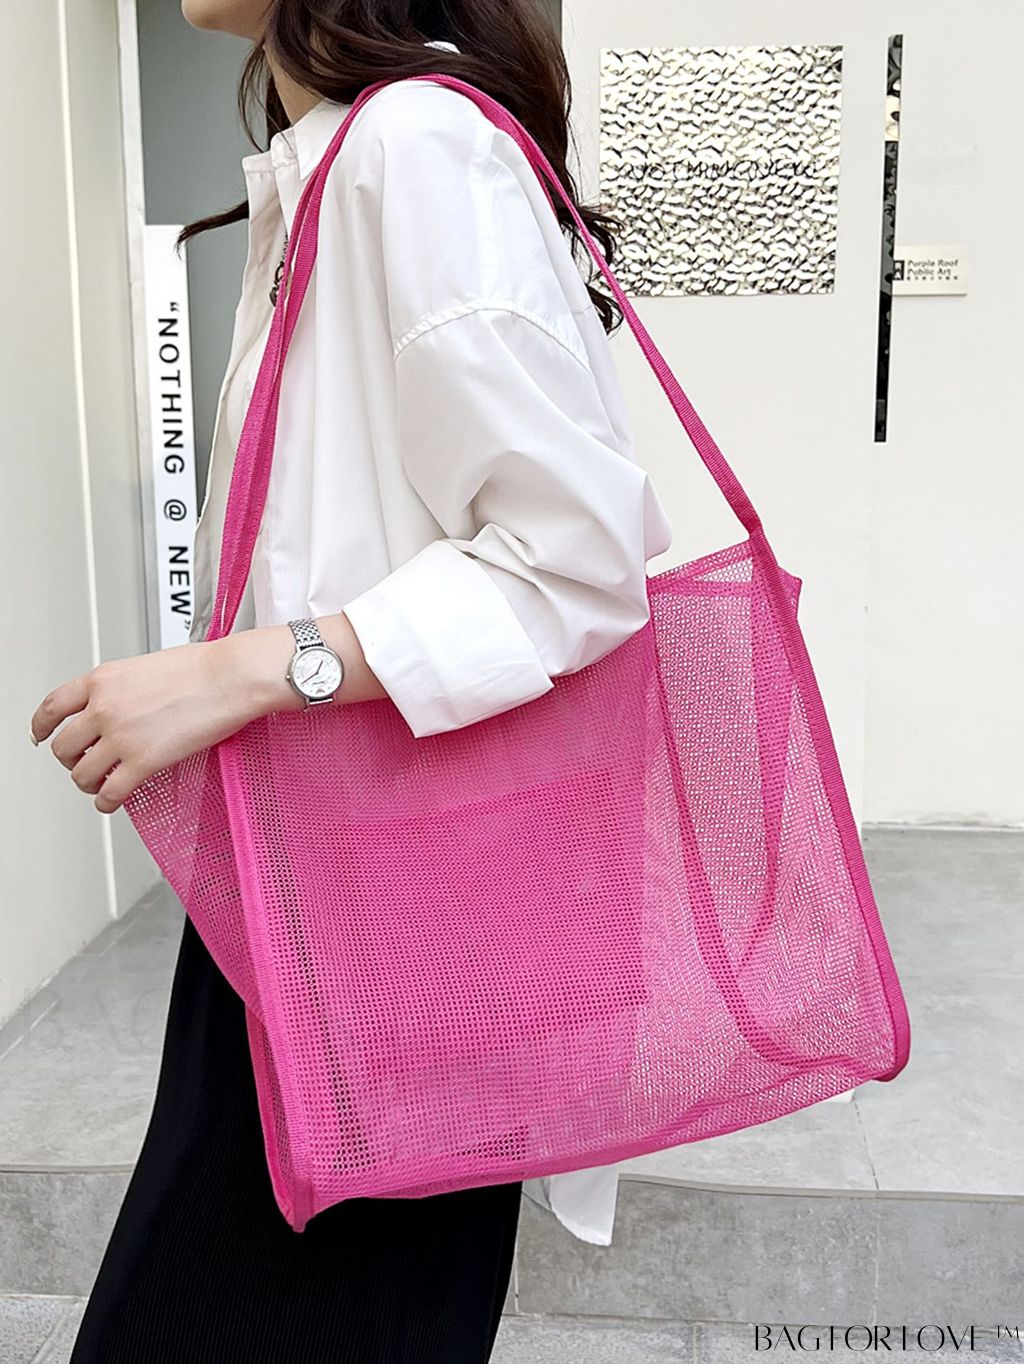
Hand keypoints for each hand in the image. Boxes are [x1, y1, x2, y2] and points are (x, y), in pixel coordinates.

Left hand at [28, 635, 294, 814]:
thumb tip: (119, 707)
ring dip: (88, 783)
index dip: (41, 726)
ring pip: (81, 774)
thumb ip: (122, 688)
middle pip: (63, 746)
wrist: (230, 678)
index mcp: (102, 680)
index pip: (52, 707)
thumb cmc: (203, 668)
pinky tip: (114, 801)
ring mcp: (121, 736)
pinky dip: (106, 802)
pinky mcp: (142, 762)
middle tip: (83, 763)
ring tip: (101, 784)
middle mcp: (104, 708)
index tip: (42, 734)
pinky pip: (110, 793)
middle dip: (71, 759)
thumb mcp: (146, 666)